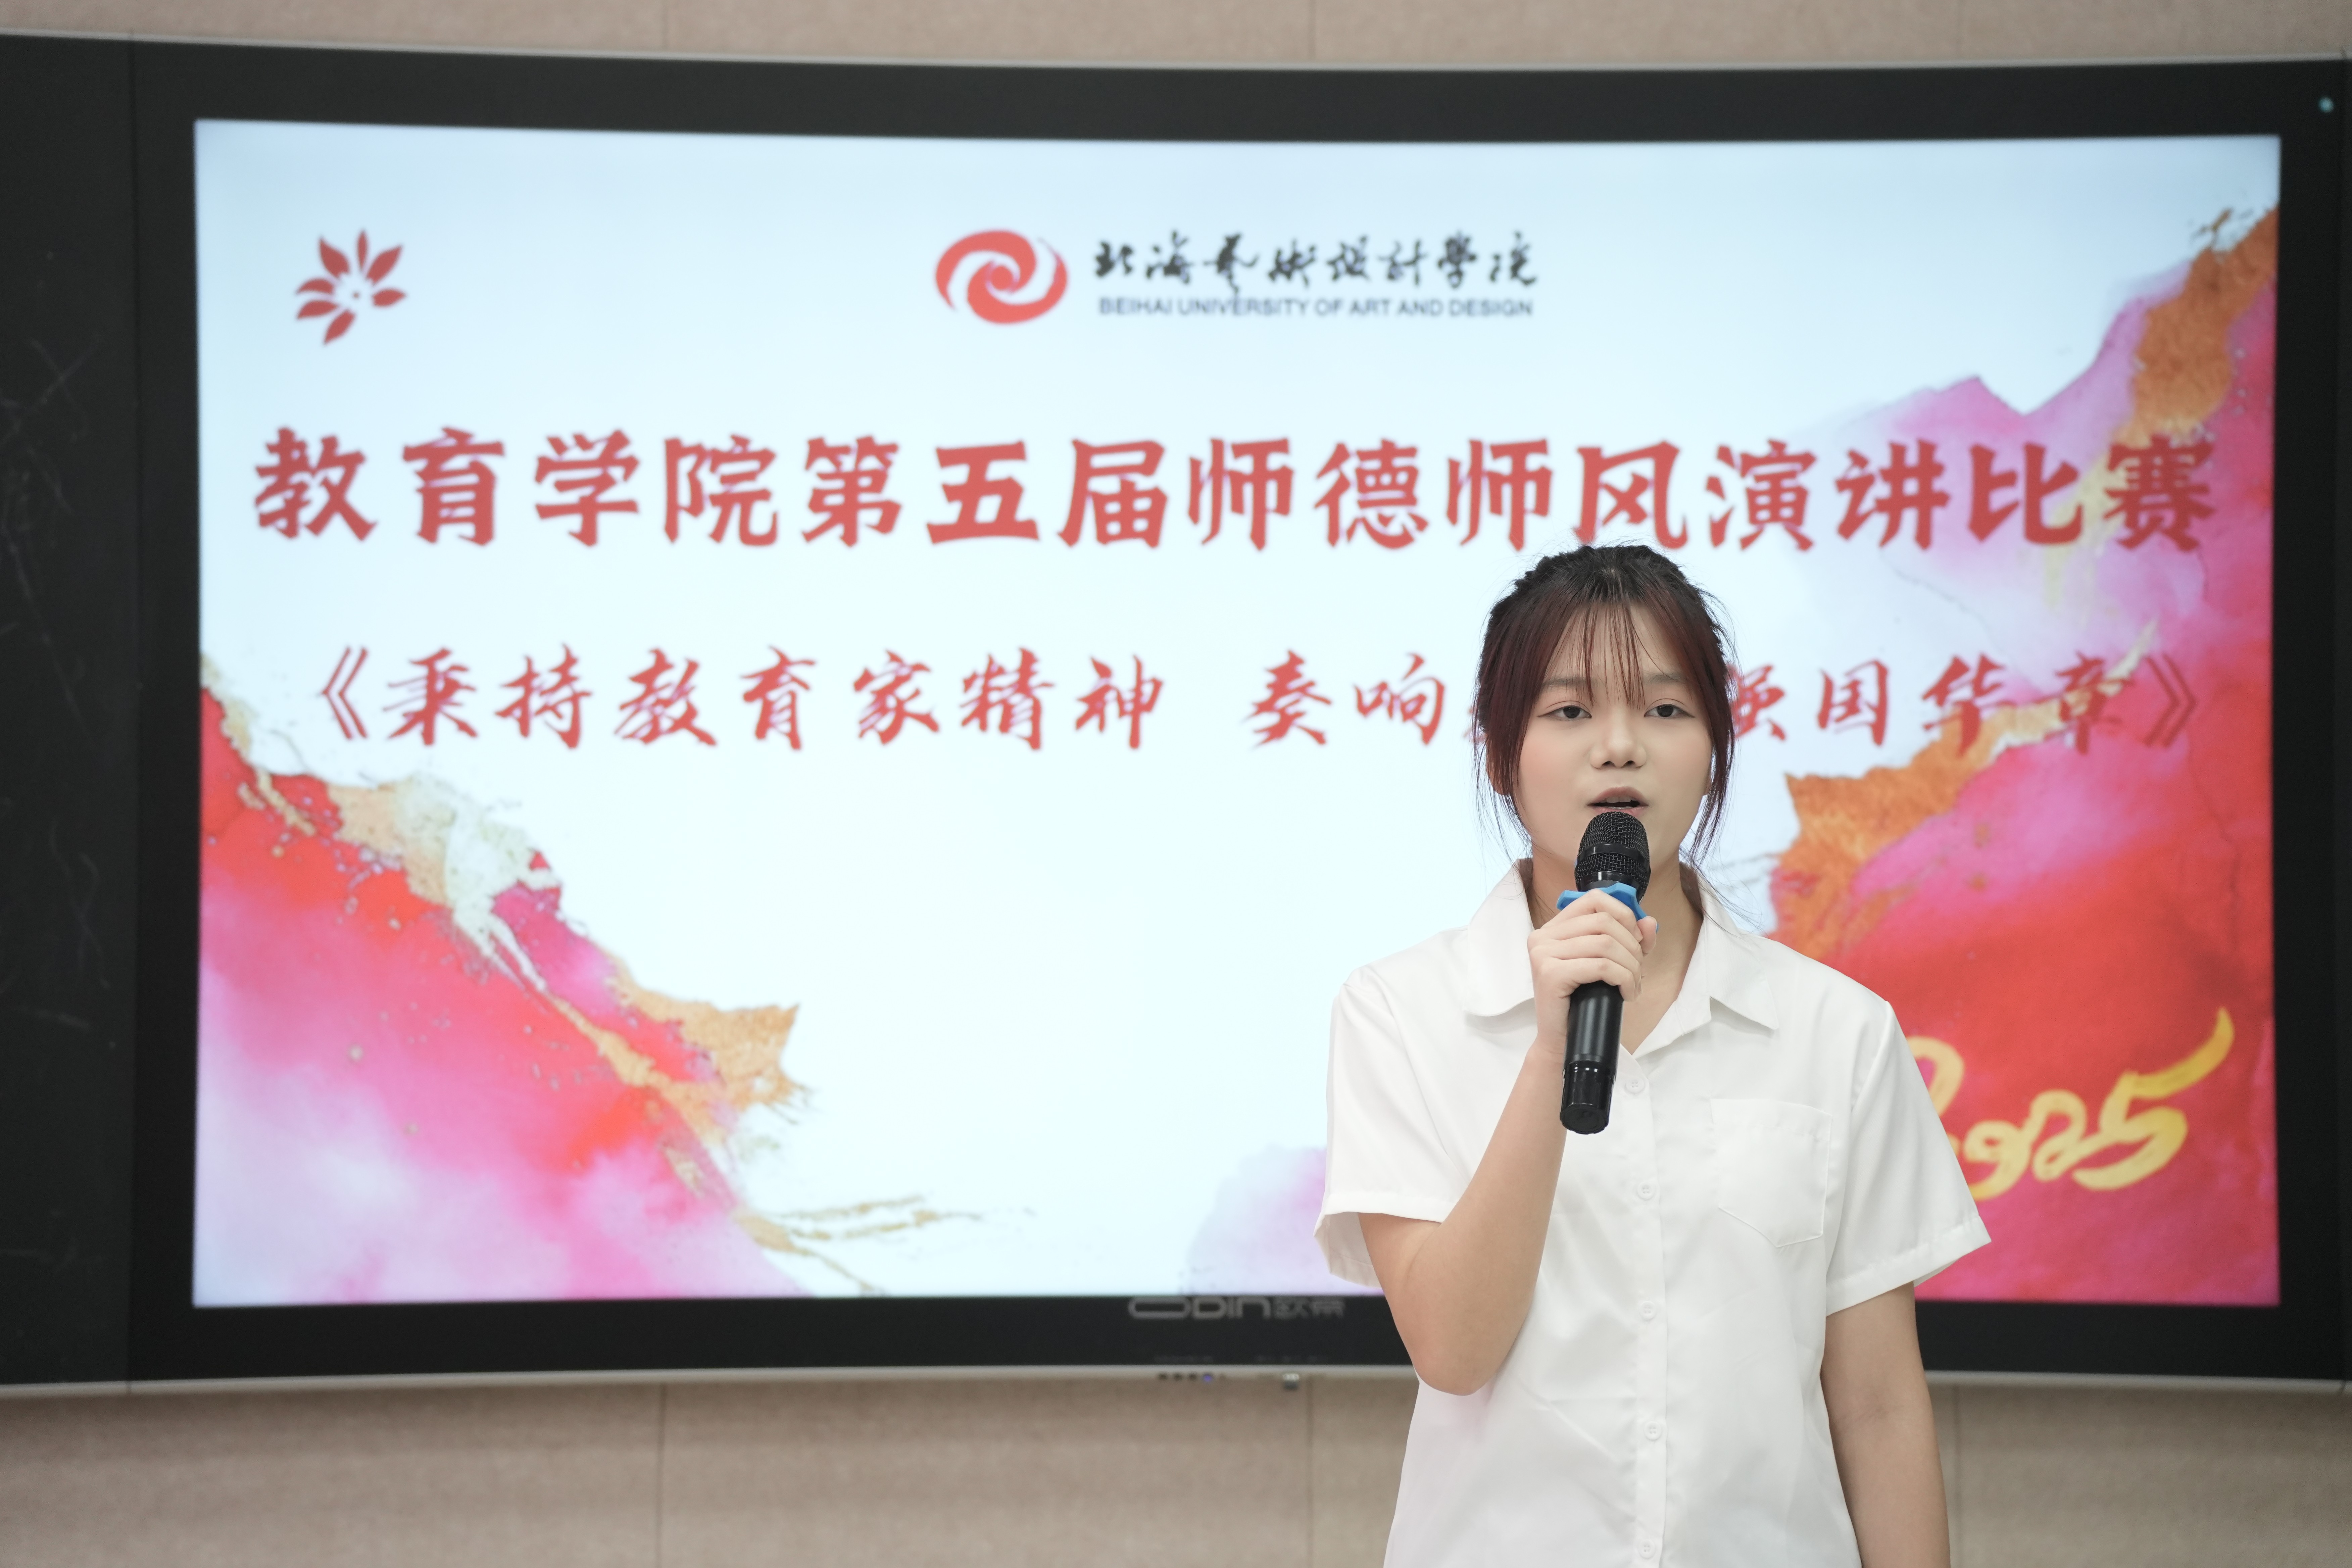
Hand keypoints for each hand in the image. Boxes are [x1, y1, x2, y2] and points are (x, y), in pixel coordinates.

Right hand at [1527, 890, 1656, 1053]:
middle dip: (1632, 946)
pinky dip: (1623, 979)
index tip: (1635, 941)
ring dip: (1630, 966)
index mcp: (1553, 928)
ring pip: (1605, 944)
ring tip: (1633, 985)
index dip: (1623, 914)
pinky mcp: (1550, 974)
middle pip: (1604, 921)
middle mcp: (1543, 936)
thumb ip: (1630, 940)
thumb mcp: (1609, 965)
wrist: (1560, 1041)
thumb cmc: (1583, 1002)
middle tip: (1636, 971)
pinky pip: (1601, 966)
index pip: (1594, 900)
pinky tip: (1626, 993)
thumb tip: (1649, 921)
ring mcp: (1543, 953)